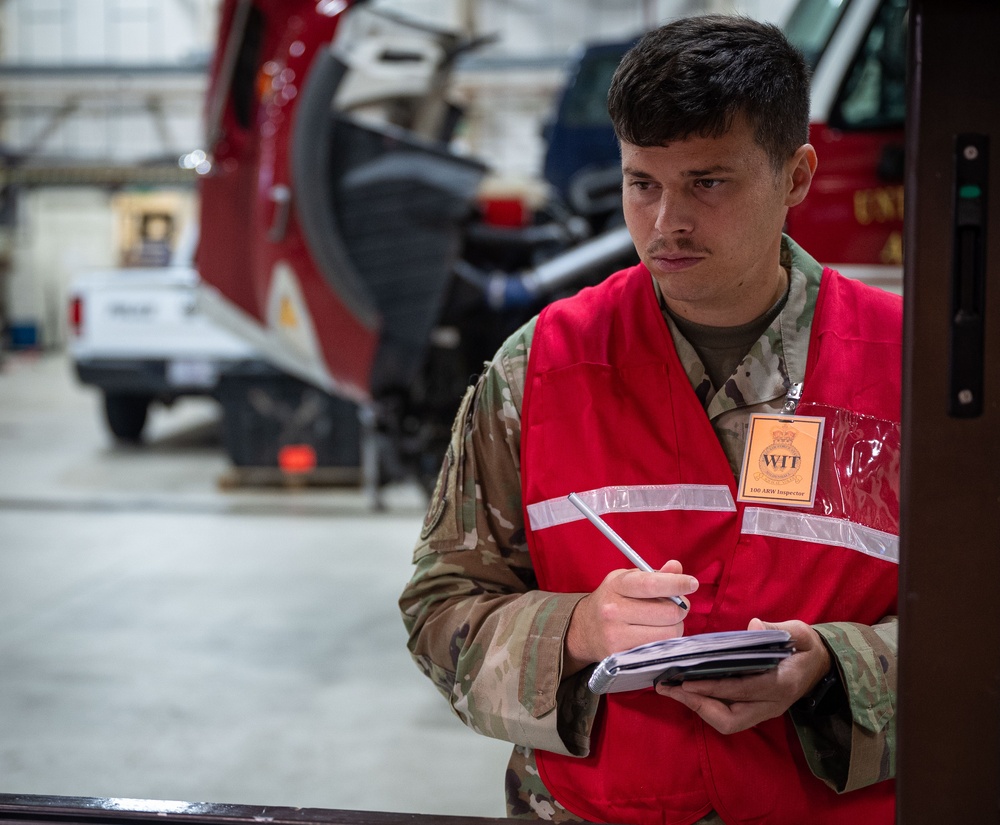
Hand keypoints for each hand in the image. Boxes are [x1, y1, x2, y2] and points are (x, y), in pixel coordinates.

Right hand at [563, 560, 697, 676]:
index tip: (692, 583)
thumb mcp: (627, 580)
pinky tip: (653, 636)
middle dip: (679, 609)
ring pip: (668, 634)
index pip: (651, 584)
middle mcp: (613, 610)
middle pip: (668, 612)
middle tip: (674, 607)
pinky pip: (659, 650)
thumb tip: (677, 567)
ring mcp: (616, 635)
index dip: (676, 584)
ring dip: (674, 628)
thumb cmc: (612, 600)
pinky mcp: (621, 656)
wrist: (583, 630)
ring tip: (662, 623)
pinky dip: (664, 643)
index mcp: (616, 585)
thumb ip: (654, 574)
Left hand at [655, 618, 831, 734]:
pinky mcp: (755, 711)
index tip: (685, 682)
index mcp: (781, 685)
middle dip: (697, 706)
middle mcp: (770, 705)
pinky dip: (704, 705)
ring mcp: (762, 711)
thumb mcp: (798, 633)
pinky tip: (685, 689)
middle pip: (729, 720)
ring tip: (670, 689)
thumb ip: (777, 629)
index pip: (741, 691)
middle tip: (669, 687)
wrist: (820, 666)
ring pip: (726, 722)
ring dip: (697, 708)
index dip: (712, 688)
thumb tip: (753, 625)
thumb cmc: (805, 647)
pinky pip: (726, 715)